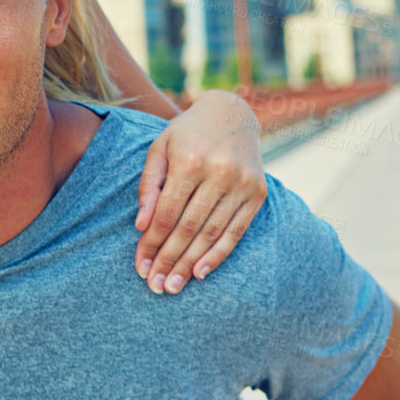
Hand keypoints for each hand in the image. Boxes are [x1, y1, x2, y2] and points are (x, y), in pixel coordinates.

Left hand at [134, 90, 265, 293]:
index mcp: (190, 160)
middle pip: (189, 228)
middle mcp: (219, 172)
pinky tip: (200, 272)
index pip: (166, 213)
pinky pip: (236, 231)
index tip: (141, 266)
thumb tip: (142, 226)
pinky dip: (218, 254)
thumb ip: (149, 186)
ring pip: (212, 233)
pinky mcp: (258, 192)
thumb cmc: (188, 134)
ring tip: (174, 286)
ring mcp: (242, 183)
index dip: (152, 243)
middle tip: (155, 286)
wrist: (232, 113)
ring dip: (190, 264)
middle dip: (169, 260)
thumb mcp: (160, 148)